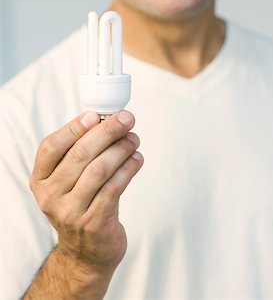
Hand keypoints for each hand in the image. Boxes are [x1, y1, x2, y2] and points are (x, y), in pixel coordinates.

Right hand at [30, 110, 142, 274]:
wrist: (86, 251)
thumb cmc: (81, 204)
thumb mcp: (68, 181)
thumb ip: (79, 153)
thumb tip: (106, 120)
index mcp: (41, 180)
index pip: (51, 147)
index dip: (74, 128)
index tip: (96, 115)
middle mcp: (50, 196)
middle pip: (80, 154)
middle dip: (107, 132)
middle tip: (126, 119)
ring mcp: (70, 212)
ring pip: (99, 169)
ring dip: (121, 149)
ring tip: (134, 139)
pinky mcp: (93, 223)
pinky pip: (114, 187)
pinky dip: (128, 169)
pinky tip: (137, 159)